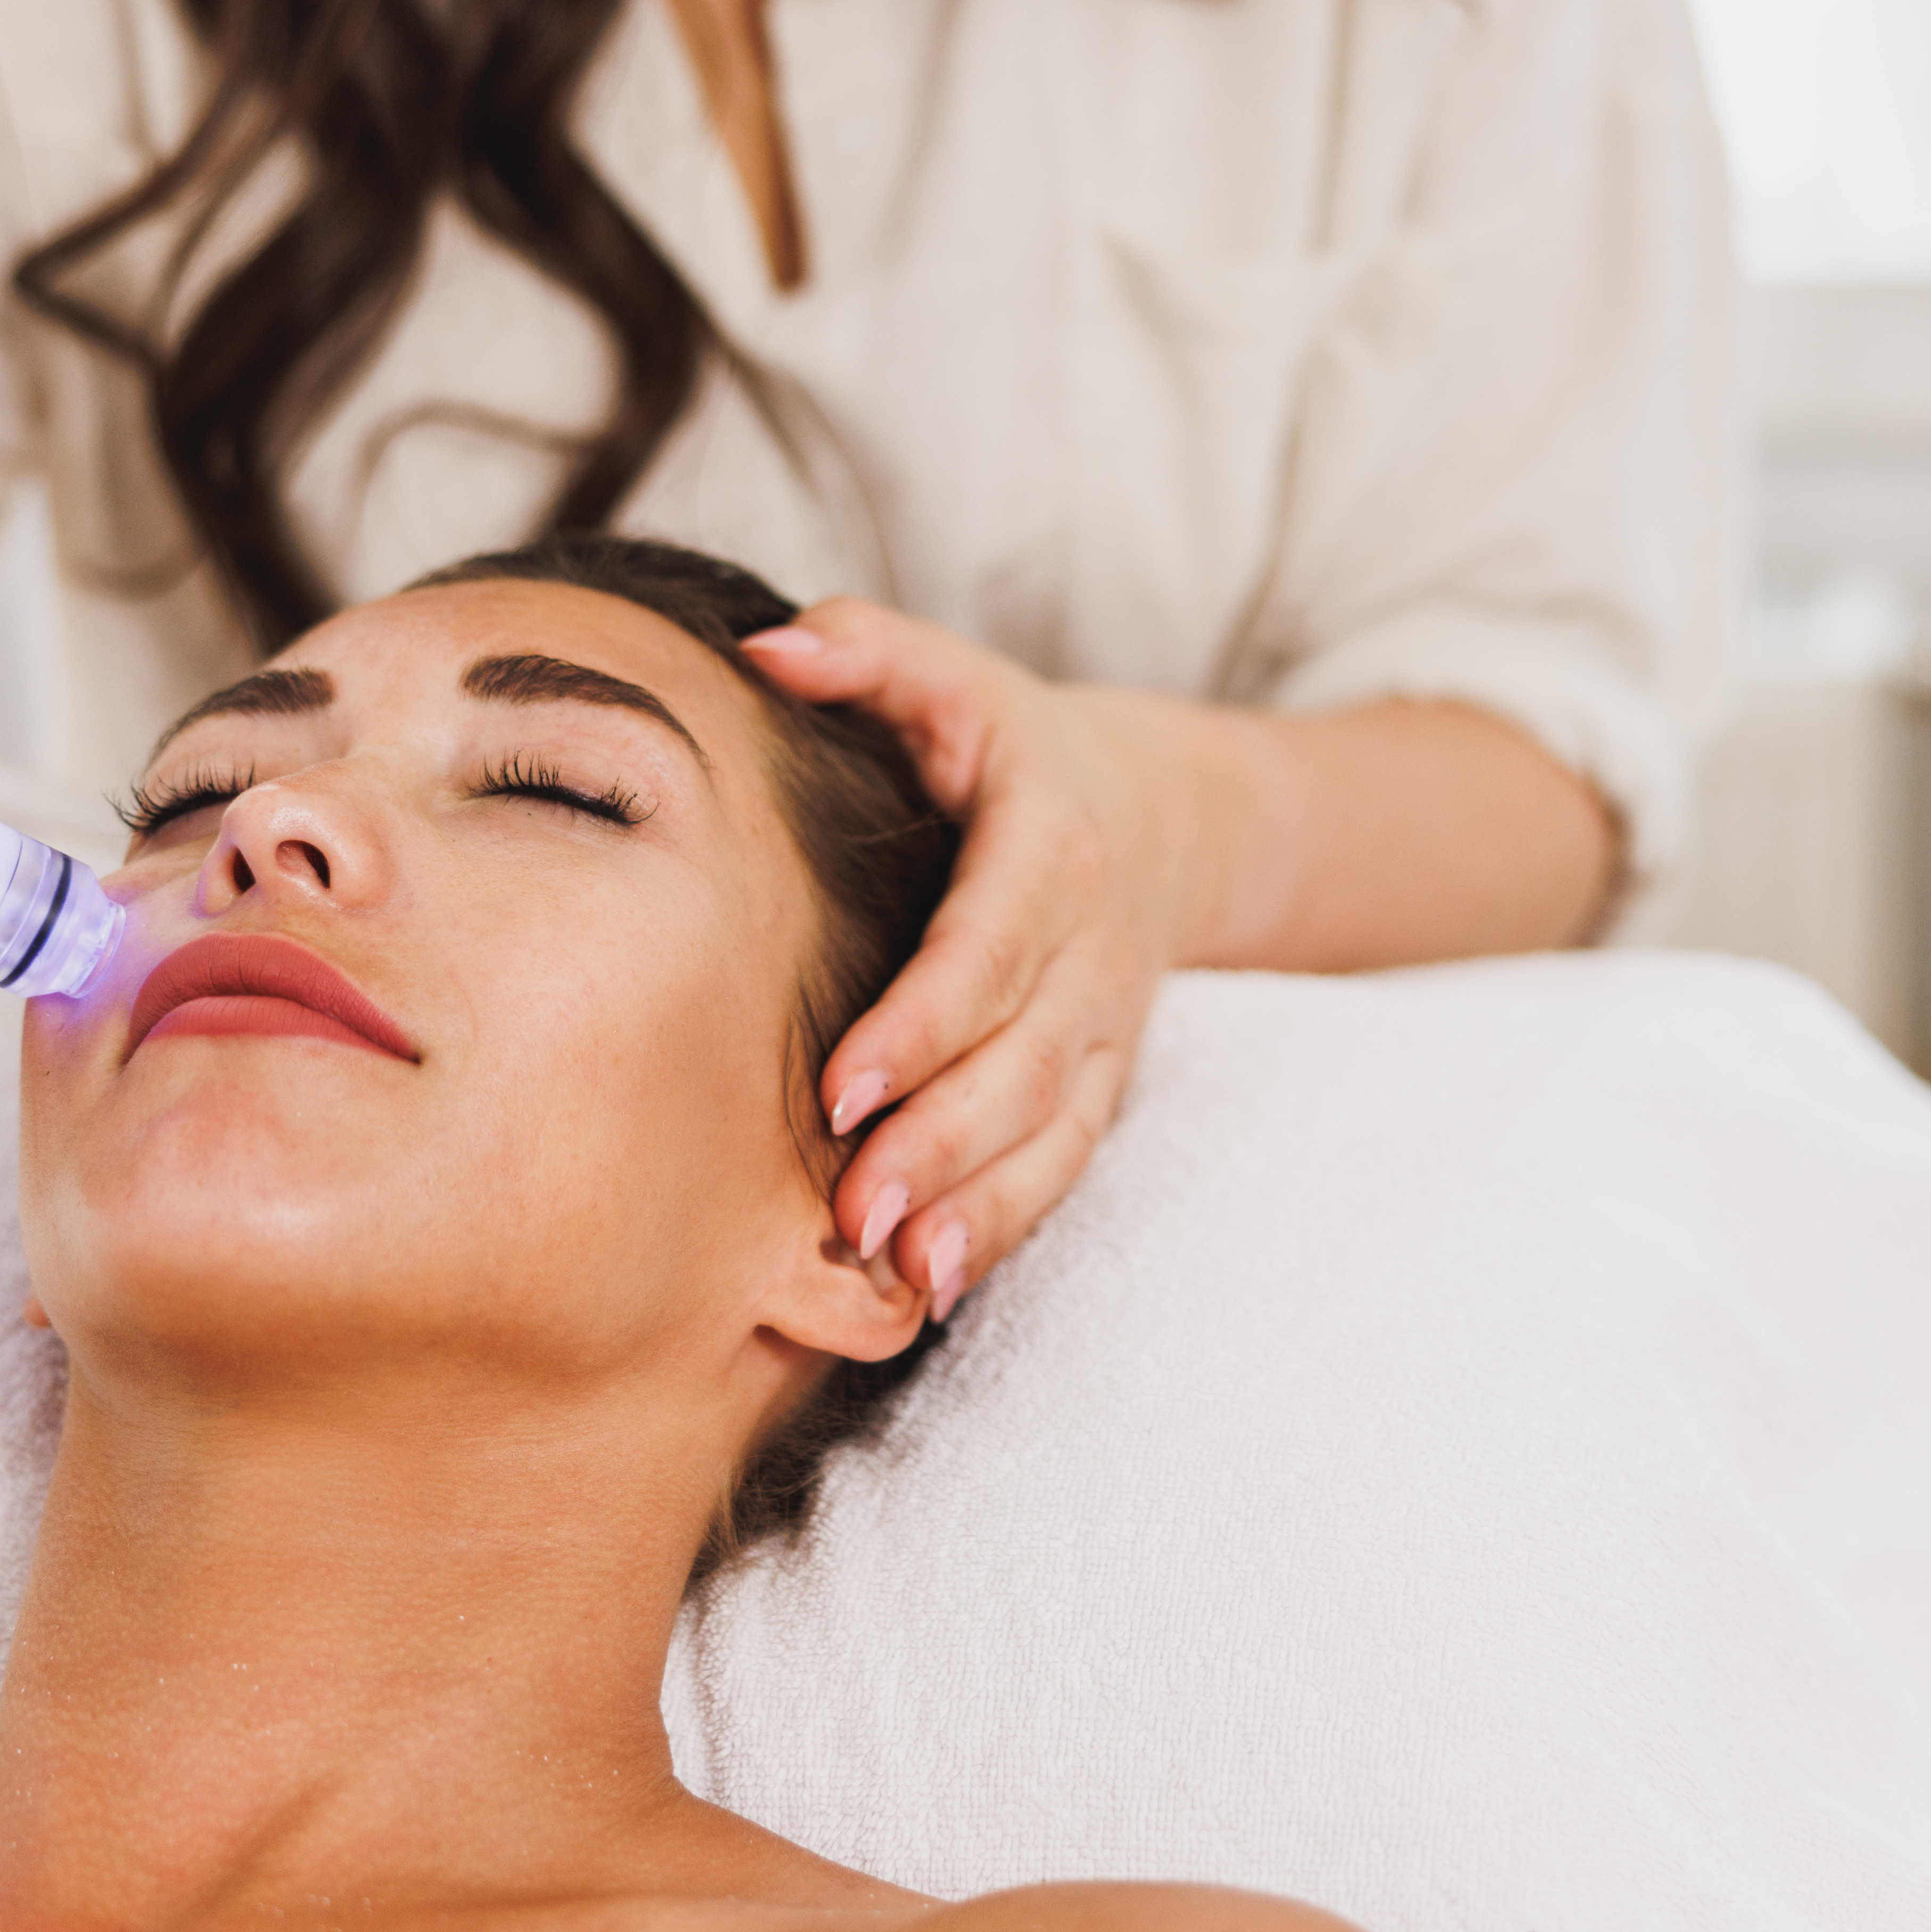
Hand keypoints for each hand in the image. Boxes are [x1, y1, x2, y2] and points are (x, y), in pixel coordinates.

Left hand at [740, 602, 1232, 1320]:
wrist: (1164, 815)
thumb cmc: (1014, 749)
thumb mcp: (952, 679)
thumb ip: (865, 651)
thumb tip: (766, 649)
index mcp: (1052, 846)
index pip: (990, 947)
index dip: (924, 1023)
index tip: (843, 1090)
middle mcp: (1091, 948)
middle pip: (1023, 1060)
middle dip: (943, 1141)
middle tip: (855, 1212)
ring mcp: (1104, 1027)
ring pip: (1052, 1128)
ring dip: (980, 1203)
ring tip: (899, 1267)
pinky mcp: (1100, 1081)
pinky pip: (1065, 1164)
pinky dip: (1009, 1225)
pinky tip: (938, 1283)